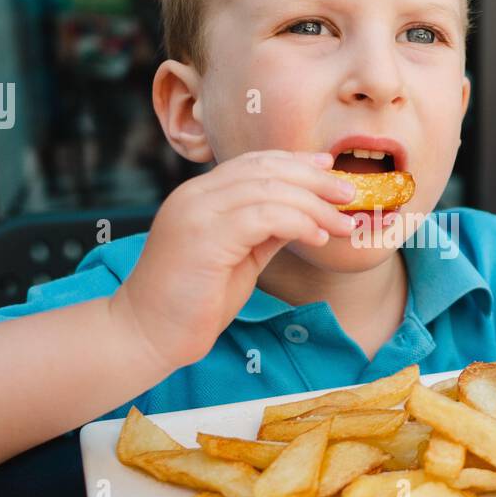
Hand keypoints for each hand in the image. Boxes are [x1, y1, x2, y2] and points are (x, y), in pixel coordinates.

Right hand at [110, 150, 355, 371]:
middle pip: (265, 169)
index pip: (253, 163)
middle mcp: (195, 195)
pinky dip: (298, 223)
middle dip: (314, 179)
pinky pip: (263, 216)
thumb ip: (263, 232)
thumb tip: (303, 216)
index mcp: (200, 196)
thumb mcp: (238, 258)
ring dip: (315, 205)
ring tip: (343, 223)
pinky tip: (318, 238)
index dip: (295, 162)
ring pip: (269, 190)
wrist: (147, 334)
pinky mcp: (204, 237)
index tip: (328, 169)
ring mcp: (197, 213)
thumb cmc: (193, 303)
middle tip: (348, 195)